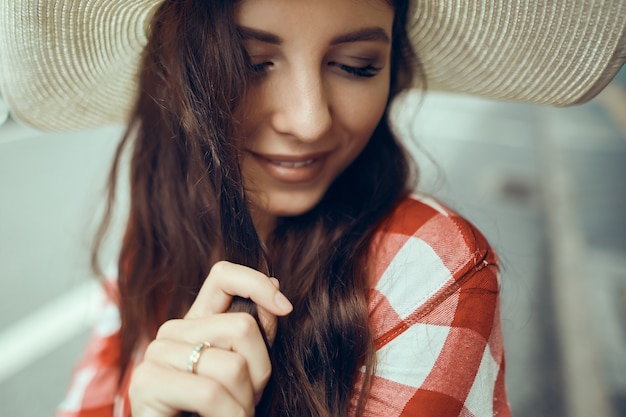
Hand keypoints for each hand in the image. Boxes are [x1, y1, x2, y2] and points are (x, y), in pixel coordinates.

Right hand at [129, 261, 292, 416]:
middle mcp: (173, 331)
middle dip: (259, 372)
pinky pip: (210, 393)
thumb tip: (276, 286)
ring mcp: (157, 353)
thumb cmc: (218, 413)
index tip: (285, 308)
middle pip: (242, 327)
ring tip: (232, 416)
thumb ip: (257, 333)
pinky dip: (229, 416)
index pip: (223, 276)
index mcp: (198, 323)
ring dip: (244, 403)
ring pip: (232, 366)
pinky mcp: (146, 381)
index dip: (257, 284)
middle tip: (246, 399)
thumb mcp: (246, 371)